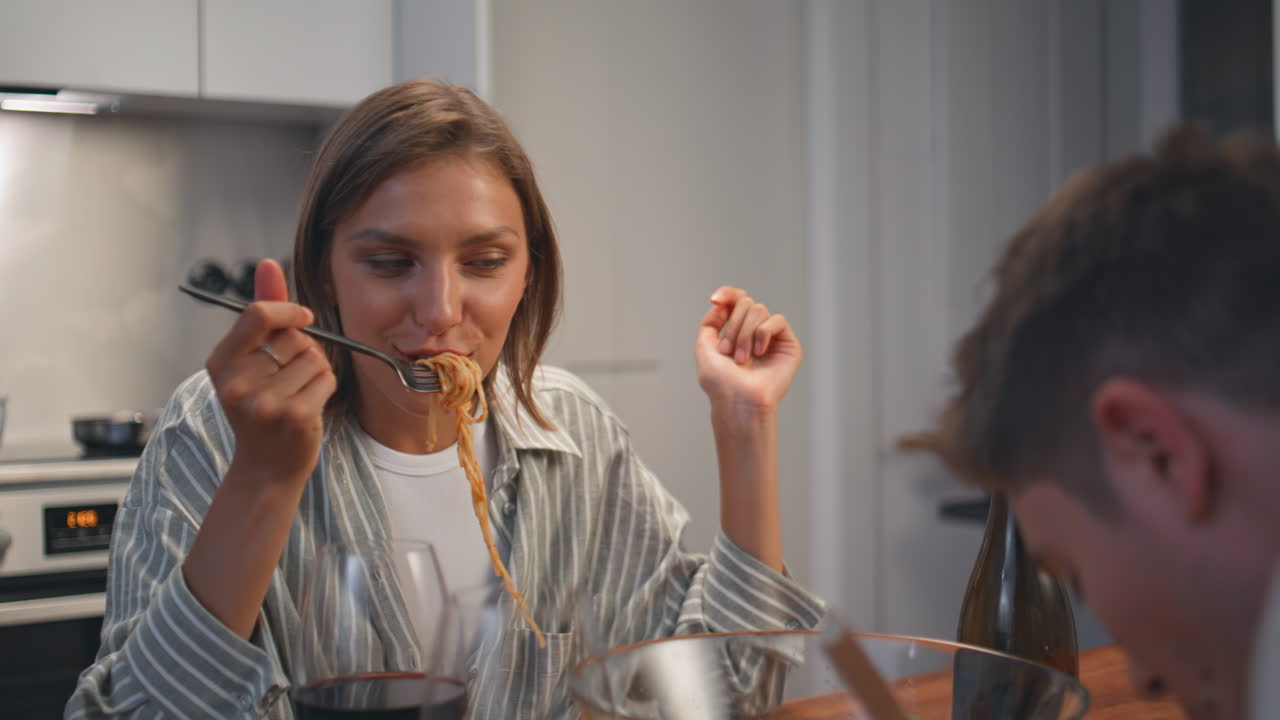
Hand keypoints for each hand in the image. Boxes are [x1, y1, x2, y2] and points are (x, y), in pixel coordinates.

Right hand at [205, 259, 335, 481]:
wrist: (266, 467)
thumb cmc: (261, 407)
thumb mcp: (251, 360)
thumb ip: (262, 313)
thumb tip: (268, 263)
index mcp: (220, 362)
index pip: (259, 314)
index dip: (289, 310)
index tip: (303, 318)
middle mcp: (236, 382)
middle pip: (294, 338)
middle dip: (304, 350)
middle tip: (289, 378)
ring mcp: (264, 402)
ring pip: (314, 358)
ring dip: (316, 371)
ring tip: (297, 394)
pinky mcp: (293, 416)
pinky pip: (326, 378)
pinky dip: (326, 387)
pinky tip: (308, 406)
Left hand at [694, 287, 802, 418]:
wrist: (738, 401)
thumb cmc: (721, 383)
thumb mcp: (704, 347)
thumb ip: (710, 322)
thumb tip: (723, 302)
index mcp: (736, 332)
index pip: (736, 301)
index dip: (727, 294)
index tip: (715, 299)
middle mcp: (754, 332)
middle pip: (746, 304)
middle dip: (733, 326)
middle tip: (727, 352)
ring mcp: (772, 338)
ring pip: (759, 310)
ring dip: (744, 334)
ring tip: (742, 359)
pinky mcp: (788, 345)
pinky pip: (777, 320)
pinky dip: (763, 333)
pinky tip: (759, 352)